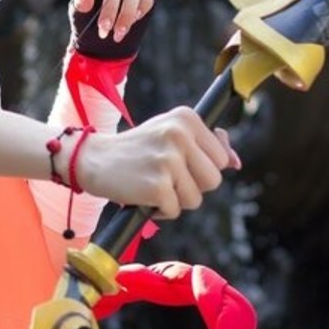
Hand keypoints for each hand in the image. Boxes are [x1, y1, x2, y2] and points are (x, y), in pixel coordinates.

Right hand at [71, 106, 239, 218]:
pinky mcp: (157, 185)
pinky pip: (175, 210)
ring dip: (176, 200)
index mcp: (187, 118)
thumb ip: (206, 143)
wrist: (93, 159)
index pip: (221, 158)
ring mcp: (168, 160)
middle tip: (166, 177)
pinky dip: (161, 210)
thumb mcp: (171, 133)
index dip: (201, 169)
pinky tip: (144, 195)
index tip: (178, 164)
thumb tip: (235, 162)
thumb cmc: (136, 149)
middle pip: (214, 180)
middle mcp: (180, 135)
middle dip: (192, 187)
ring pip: (196, 199)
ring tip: (153, 184)